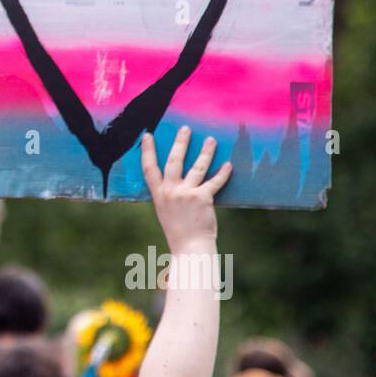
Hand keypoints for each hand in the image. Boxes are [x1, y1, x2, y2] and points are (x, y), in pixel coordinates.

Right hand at [140, 126, 230, 252]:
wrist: (190, 247)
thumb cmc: (179, 230)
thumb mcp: (165, 210)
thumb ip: (167, 194)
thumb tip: (173, 178)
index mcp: (158, 194)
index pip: (149, 168)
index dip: (147, 151)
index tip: (147, 135)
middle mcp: (170, 191)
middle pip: (174, 161)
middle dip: (180, 143)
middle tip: (186, 129)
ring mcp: (186, 194)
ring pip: (197, 167)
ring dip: (206, 152)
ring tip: (211, 140)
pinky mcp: (202, 198)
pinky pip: (214, 181)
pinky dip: (223, 173)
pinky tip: (228, 165)